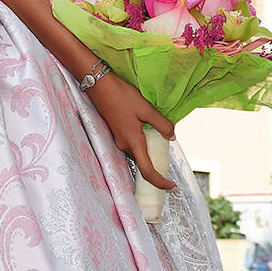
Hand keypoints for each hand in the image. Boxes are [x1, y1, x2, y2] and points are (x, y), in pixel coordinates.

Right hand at [85, 73, 176, 189]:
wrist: (100, 85)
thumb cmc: (121, 96)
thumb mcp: (146, 108)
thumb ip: (161, 124)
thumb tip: (172, 137)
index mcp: (133, 142)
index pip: (147, 171)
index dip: (160, 182)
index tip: (171, 186)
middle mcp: (124, 145)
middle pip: (142, 164)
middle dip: (156, 166)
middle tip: (169, 160)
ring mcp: (118, 139)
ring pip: (137, 153)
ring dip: (149, 154)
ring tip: (160, 143)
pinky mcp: (116, 132)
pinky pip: (132, 145)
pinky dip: (142, 145)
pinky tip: (147, 131)